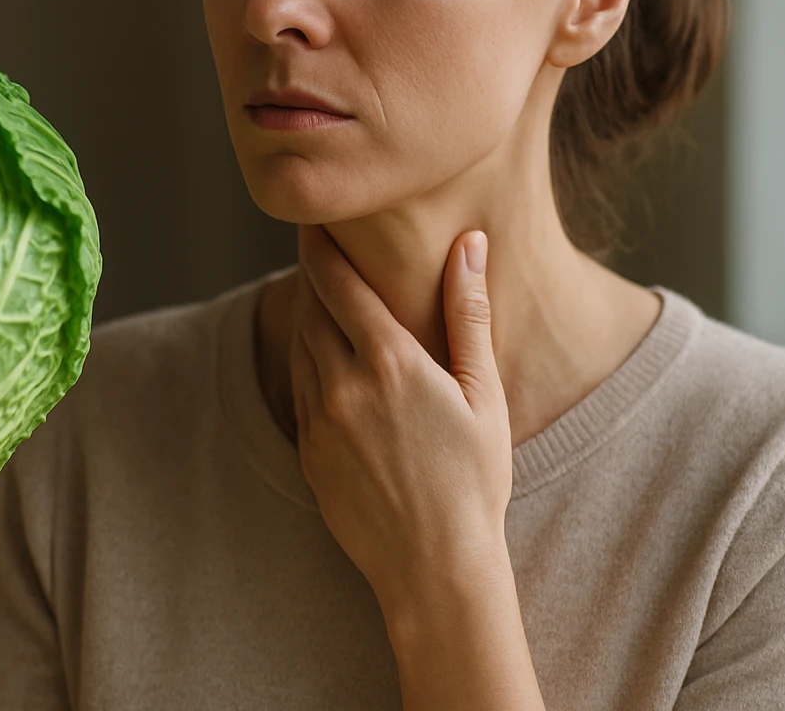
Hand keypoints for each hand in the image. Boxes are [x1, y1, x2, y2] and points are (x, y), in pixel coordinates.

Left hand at [289, 223, 512, 617]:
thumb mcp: (485, 393)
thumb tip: (470, 243)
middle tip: (320, 248)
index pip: (338, 283)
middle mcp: (343, 386)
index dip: (320, 245)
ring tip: (326, 298)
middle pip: (311, 309)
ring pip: (300, 347)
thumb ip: (468, 313)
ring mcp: (319, 421)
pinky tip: (330, 359)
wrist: (435, 566)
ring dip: (309, 317)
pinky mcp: (307, 452)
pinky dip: (309, 362)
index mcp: (390, 364)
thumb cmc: (475, 479)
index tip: (314, 218)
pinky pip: (299, 389)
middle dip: (314, 277)